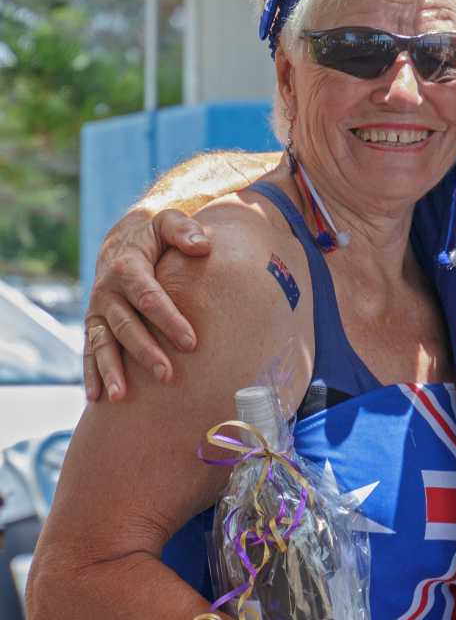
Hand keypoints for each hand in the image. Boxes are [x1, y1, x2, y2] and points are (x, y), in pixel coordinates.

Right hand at [84, 209, 210, 400]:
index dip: (169, 319)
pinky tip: (97, 398)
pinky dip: (91, 374)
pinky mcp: (95, 325)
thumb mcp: (168, 221)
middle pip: (126, 325)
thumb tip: (202, 245)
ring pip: (102, 343)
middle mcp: (107, 291)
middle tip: (167, 375)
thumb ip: (184, 230)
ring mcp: (98, 310)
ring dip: (111, 370)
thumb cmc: (156, 234)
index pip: (149, 296)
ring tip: (121, 397)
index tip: (191, 342)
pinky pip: (89, 350)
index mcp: (128, 266)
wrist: (124, 238)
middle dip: (145, 351)